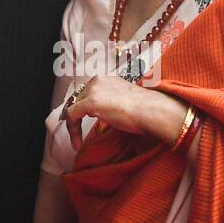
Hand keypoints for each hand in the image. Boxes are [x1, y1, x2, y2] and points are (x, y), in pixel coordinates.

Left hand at [62, 75, 187, 150]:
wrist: (152, 111)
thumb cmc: (145, 110)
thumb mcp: (123, 103)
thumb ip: (111, 104)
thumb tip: (105, 114)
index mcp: (105, 79)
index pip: (86, 93)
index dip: (82, 109)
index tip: (81, 122)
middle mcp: (97, 81)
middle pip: (77, 99)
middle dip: (76, 116)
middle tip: (77, 132)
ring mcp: (93, 90)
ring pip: (73, 108)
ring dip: (73, 126)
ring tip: (77, 140)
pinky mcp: (90, 102)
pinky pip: (71, 116)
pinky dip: (72, 130)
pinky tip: (77, 142)